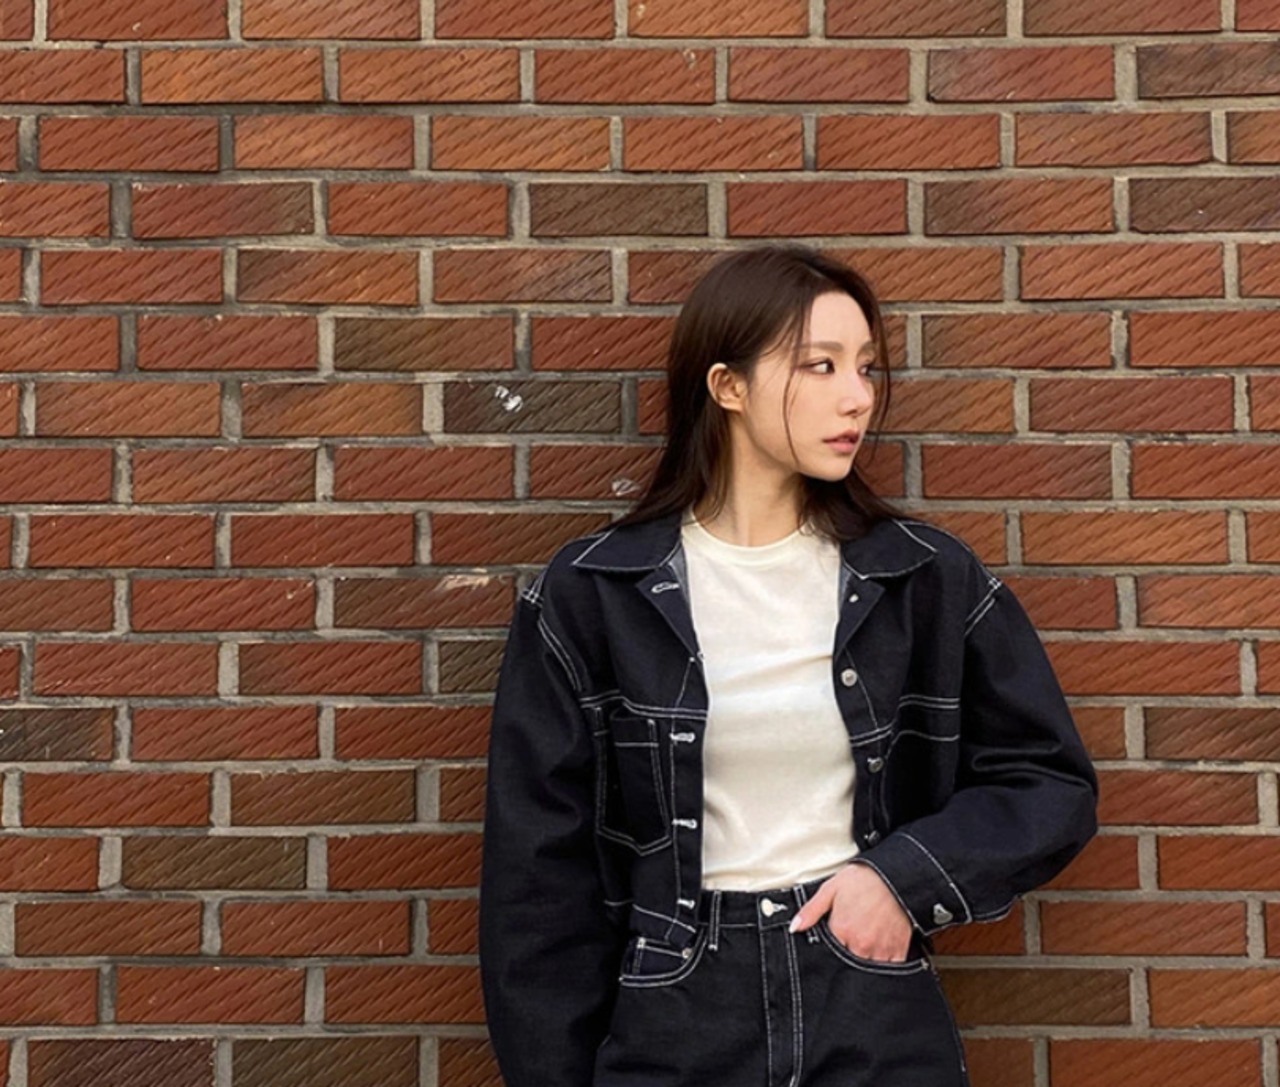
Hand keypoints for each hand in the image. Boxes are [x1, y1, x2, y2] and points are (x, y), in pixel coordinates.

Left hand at [788, 863, 913, 961]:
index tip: (836, 939)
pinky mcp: (898, 949)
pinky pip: (890, 968)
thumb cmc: (861, 880)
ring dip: (865, 960)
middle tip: (852, 939)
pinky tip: (881, 950)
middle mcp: (861, 944)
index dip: (832, 947)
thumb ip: (811, 911)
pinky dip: (885, 964)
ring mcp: (881, 949)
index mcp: (842, 931)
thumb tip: (794, 927)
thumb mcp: (830, 889)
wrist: (892, 875)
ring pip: (868, 969)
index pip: (830, 953)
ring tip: (866, 943)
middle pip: (849, 964)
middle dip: (847, 955)